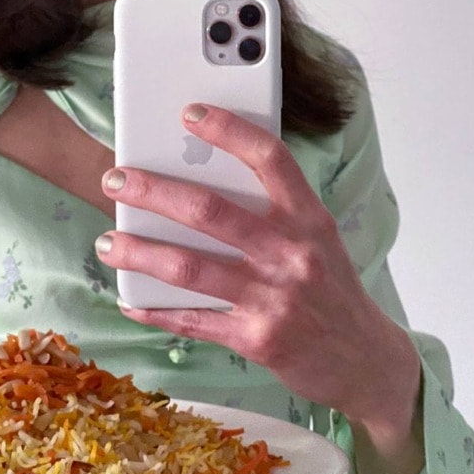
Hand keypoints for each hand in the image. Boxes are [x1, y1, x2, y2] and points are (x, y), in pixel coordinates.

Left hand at [98, 104, 421, 448]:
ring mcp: (274, 299)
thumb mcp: (319, 240)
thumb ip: (276, 212)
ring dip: (139, 252)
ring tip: (108, 242)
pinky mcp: (257, 339)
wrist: (365, 360)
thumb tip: (205, 180)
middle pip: (210, 211)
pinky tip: (129, 300)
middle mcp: (292, 254)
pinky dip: (154, 310)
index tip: (189, 113)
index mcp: (309, 219)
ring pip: (190, 268)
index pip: (270, 160)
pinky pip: (192, 320)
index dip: (228, 131)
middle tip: (116, 179)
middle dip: (153, 192)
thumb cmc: (331, 290)